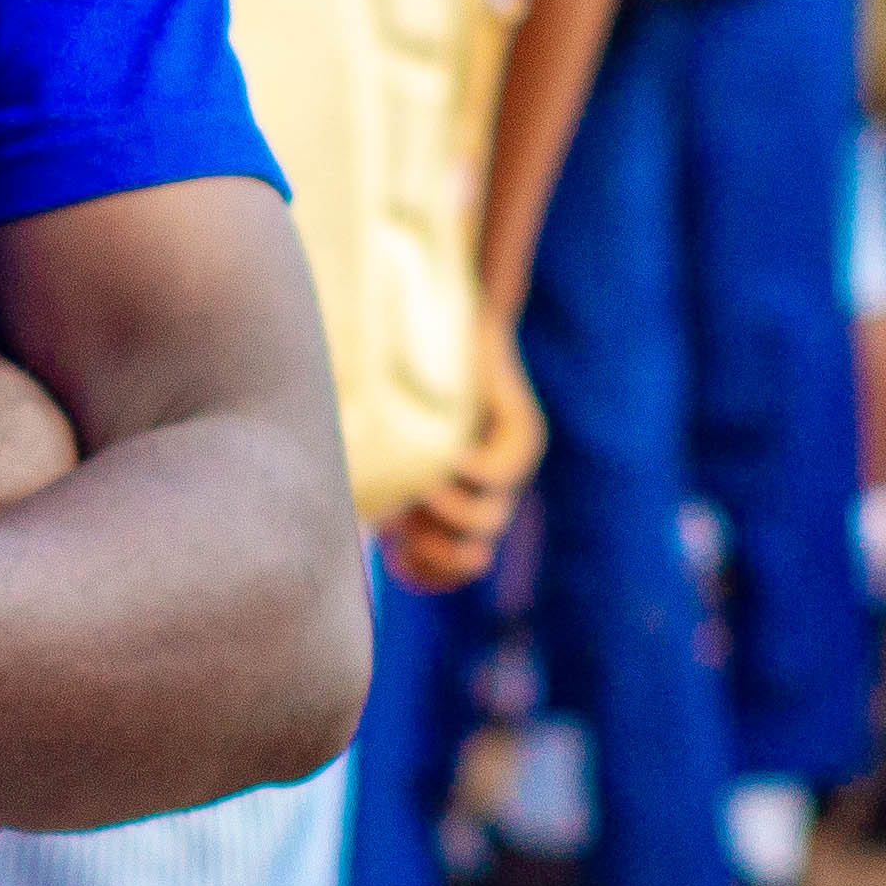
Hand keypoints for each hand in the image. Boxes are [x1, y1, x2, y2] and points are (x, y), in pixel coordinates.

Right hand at [383, 314, 537, 593]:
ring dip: (450, 511)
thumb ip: (365, 483)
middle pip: (471, 553)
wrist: (434, 312)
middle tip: (405, 518)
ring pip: (490, 521)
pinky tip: (450, 454)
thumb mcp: (367, 439)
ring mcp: (506, 466)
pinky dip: (473, 473)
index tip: (396, 554)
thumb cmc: (385, 372)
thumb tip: (361, 523)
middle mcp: (479, 487)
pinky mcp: (524, 436)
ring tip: (422, 480)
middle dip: (436, 551)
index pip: (447, 567)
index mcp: (444, 498)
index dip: (427, 573)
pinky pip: (502, 475)